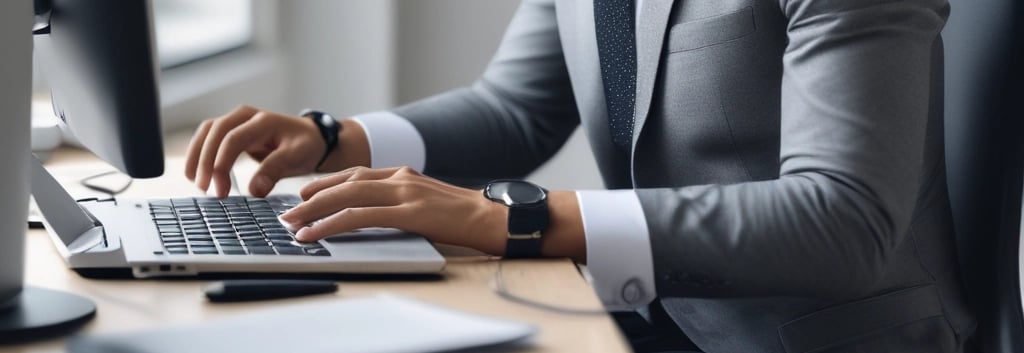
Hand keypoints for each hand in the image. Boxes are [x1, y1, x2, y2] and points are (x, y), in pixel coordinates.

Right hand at [184, 105, 368, 197]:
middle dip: (205, 161)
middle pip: (214, 132)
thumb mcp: (297, 157)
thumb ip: (275, 170)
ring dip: (197, 156)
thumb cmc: (305, 145)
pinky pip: (208, 138)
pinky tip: (196, 174)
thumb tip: (254, 191)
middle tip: (204, 188)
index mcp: (262, 121)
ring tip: (196, 183)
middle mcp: (244, 117)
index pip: (233, 139)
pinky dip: (199, 154)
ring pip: (206, 133)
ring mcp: (236, 122)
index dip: (222, 164)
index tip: (220, 190)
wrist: (310, 138)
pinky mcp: (231, 131)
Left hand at [278, 166, 509, 253]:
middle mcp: (401, 177)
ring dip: (314, 209)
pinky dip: (332, 224)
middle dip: (312, 196)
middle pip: (345, 182)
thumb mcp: (430, 203)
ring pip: (346, 197)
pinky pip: (360, 217)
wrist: (497, 218)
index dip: (326, 183)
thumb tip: (379, 216)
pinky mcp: (409, 213)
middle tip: (288, 210)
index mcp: (405, 174)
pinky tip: (315, 233)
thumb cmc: (468, 217)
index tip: (304, 195)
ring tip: (292, 223)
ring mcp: (405, 193)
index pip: (356, 174)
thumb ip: (405, 203)